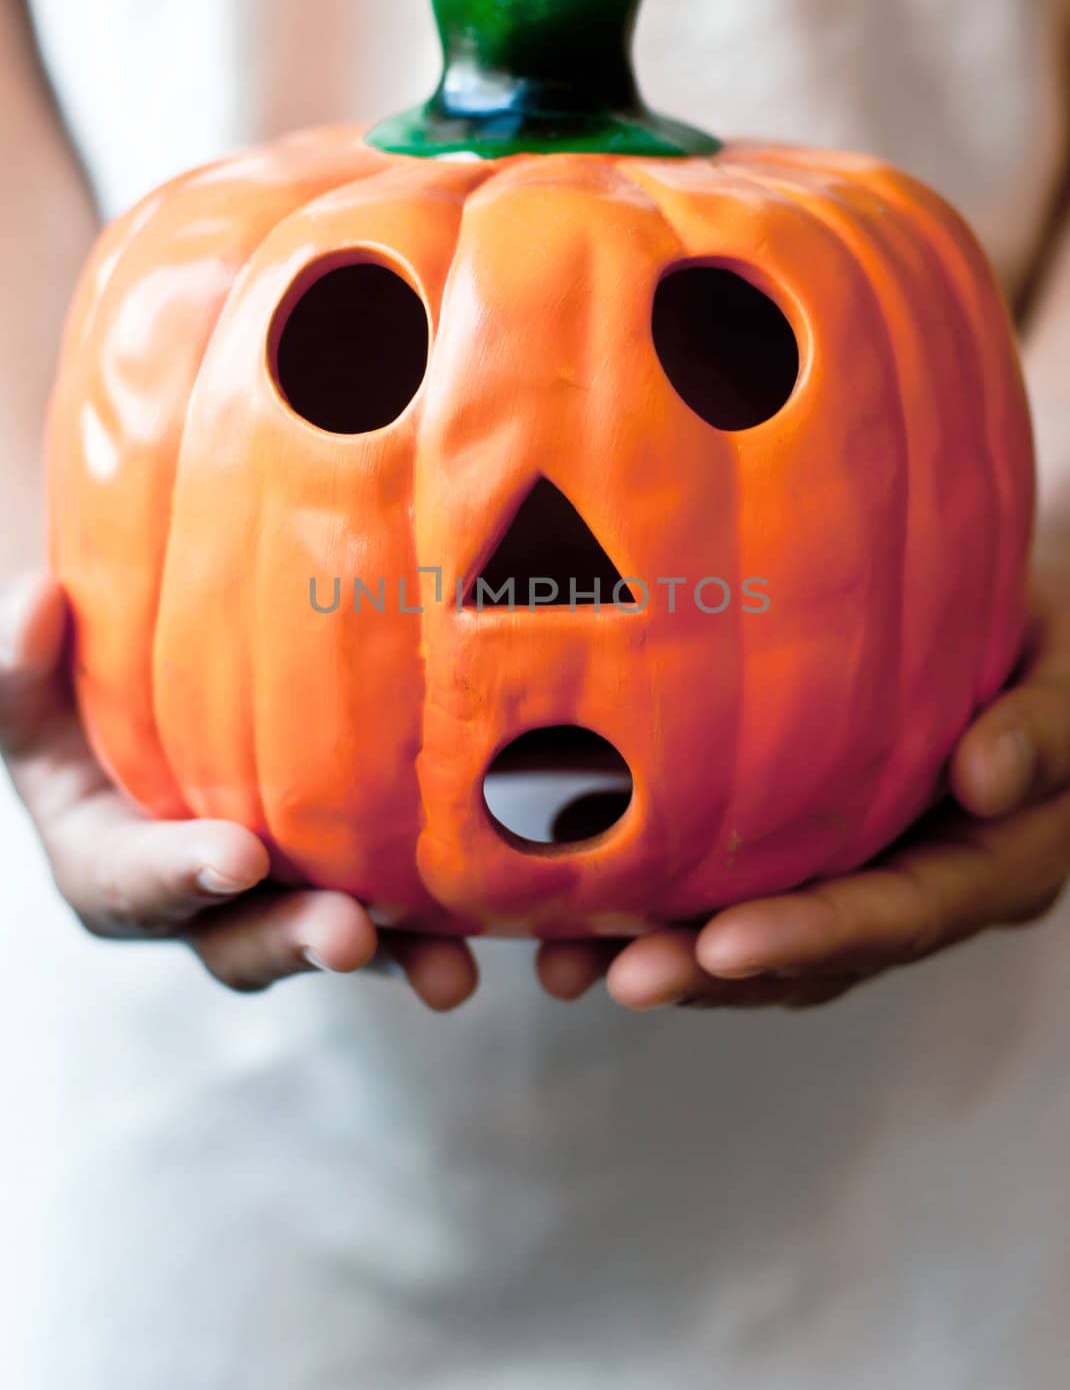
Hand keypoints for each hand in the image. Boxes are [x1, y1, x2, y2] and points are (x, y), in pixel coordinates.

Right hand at [1, 573, 477, 1006]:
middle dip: (296, 939)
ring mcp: (288, 892)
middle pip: (245, 940)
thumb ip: (21, 661)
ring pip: (340, 936)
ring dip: (397, 957)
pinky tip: (515, 908)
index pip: (133, 886)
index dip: (177, 878)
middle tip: (349, 936)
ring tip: (452, 970)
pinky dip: (454, 912)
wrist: (164, 691)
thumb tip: (38, 602)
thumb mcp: (37, 679)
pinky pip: (407, 903)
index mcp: (118, 866)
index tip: (233, 857)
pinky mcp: (361, 872)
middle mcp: (207, 901)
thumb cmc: (90, 684)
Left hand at [536, 545, 1069, 1009]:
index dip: (813, 934)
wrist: (1018, 635)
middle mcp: (918, 891)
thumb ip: (1046, 729)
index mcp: (993, 866)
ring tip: (572, 965)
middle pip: (813, 954)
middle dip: (714, 970)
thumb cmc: (1050, 649)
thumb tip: (988, 776)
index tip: (726, 944)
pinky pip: (731, 893)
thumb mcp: (1069, 675)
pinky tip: (579, 914)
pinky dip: (660, 907)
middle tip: (622, 974)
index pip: (901, 914)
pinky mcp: (806, 854)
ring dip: (670, 956)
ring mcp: (858, 878)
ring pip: (761, 941)